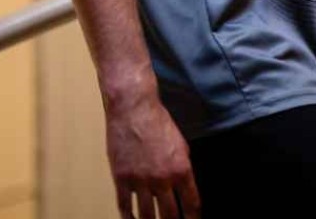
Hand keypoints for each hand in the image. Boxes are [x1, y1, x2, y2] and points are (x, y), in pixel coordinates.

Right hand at [106, 92, 200, 218]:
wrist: (134, 108)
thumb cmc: (158, 121)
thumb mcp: (180, 142)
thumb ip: (182, 165)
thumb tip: (182, 185)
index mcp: (181, 169)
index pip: (191, 203)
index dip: (193, 218)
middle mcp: (162, 179)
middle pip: (170, 215)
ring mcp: (140, 181)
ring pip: (147, 216)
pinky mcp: (122, 178)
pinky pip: (125, 207)